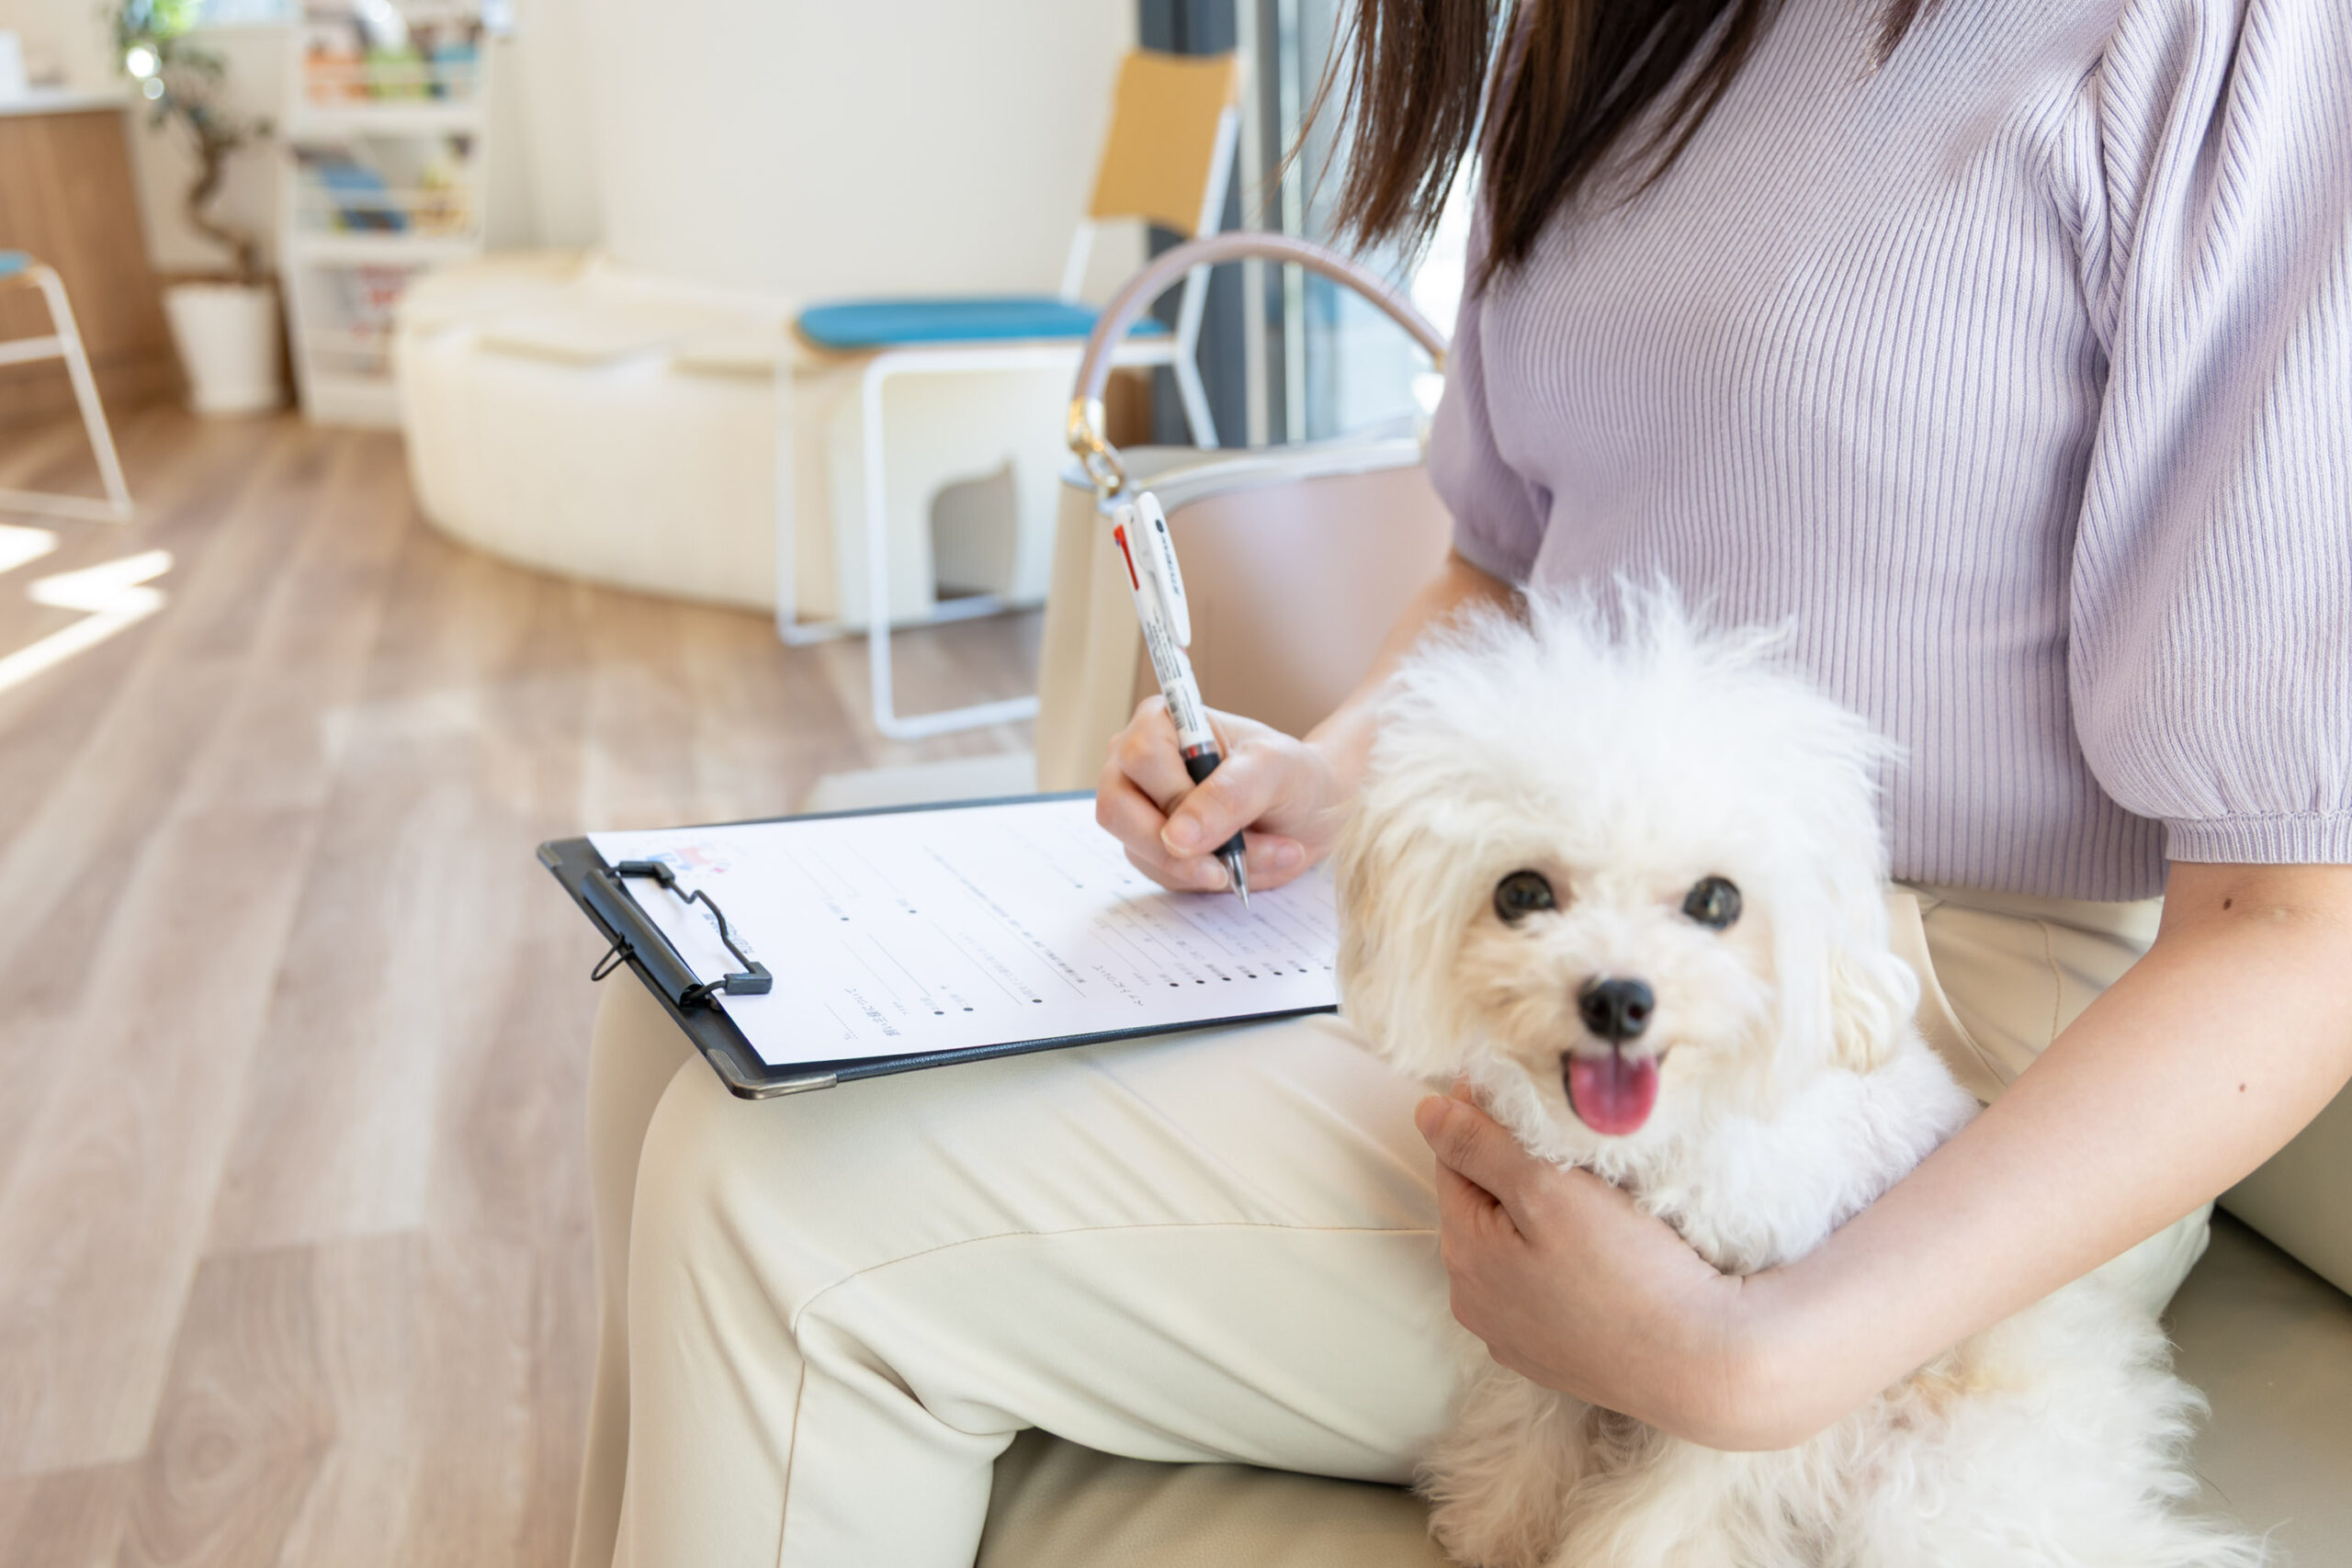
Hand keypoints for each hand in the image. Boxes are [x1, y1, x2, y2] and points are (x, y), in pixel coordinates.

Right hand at [1095, 697, 1351, 893]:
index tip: (1224, 818)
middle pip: (1117, 809)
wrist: (1312, 811)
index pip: (1141, 758)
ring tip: (1265, 854)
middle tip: (1233, 859)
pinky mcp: (1151, 848)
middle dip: (1179, 845)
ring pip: (1139, 849)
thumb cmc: (1292, 774)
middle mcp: (1136, 763)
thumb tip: (1177, 836)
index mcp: (1160, 722)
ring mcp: (1139, 808)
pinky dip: (1207, 877)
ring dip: (1206, 865)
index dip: (1175, 795)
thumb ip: (1229, 795)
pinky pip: (1161, 874)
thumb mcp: (1274, 771)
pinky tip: (1246, 864)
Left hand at [1414, 1090, 1771, 1447]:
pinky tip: (1603, 1252)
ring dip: (1541, 1216)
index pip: (1455, 1161)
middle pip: (1484, 1206)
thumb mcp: (1546, 1190)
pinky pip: (1546, 1286)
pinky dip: (1565, 1260)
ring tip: (1592, 1196)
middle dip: (1514, 1169)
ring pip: (1515, 1248)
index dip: (1487, 1119)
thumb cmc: (1628, 1273)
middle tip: (1569, 1143)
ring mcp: (1516, 1336)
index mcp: (1465, 1256)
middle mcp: (1477, 1303)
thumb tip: (1427, 1112)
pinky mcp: (1558, 1356)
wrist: (1703, 1362)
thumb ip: (1481, 1147)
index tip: (1528, 1093)